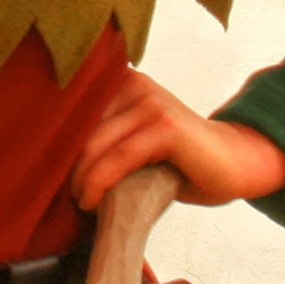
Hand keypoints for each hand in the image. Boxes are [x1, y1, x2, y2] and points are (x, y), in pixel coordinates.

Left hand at [71, 72, 284, 210]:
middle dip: (65, 166)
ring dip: (80, 180)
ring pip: (94, 146)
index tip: (48, 174)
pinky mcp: (165, 126)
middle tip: (64, 197)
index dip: (55, 144)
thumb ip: (103, 139)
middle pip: (79, 129)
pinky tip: (92, 202)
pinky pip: (118, 158)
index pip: (72, 111)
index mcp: (123, 81)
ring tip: (81, 202)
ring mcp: (151, 102)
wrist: (237, 163)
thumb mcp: (135, 141)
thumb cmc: (182, 160)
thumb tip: (54, 164)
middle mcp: (135, 84)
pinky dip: (99, 183)